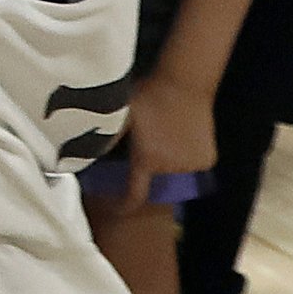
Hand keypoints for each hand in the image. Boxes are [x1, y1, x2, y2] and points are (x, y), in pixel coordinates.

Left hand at [117, 70, 215, 208]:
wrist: (184, 84)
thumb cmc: (148, 96)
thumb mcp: (122, 115)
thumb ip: (108, 136)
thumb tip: (84, 151)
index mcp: (147, 160)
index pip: (135, 194)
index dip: (125, 205)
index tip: (117, 209)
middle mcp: (170, 168)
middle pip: (155, 179)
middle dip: (148, 170)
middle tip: (146, 146)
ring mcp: (192, 166)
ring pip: (175, 172)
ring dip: (168, 163)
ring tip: (164, 137)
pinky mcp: (208, 159)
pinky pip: (192, 165)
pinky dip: (185, 158)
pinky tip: (181, 136)